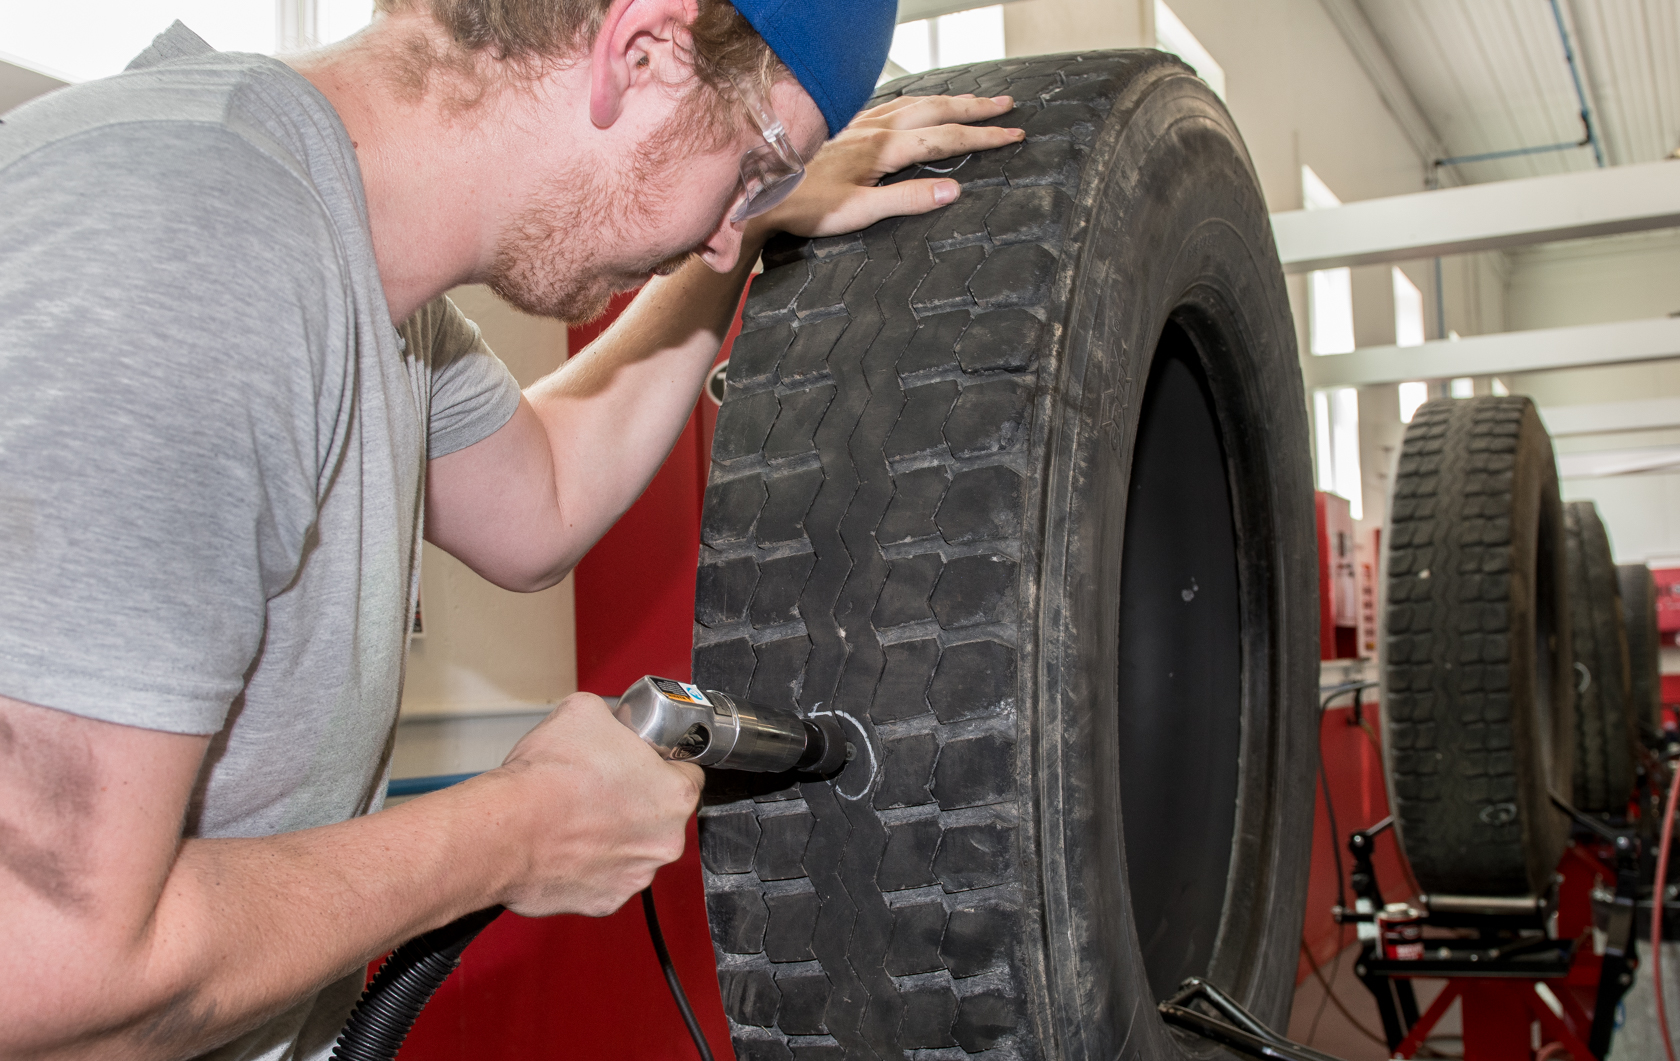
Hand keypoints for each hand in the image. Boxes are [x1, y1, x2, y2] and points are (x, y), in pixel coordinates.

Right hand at [490, 692, 703, 916]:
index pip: (687, 772)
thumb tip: (610, 722)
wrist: (505, 830)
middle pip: (660, 814)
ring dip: (613, 834)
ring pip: (633, 848)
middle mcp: (663, 841)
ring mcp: (635, 875)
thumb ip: (614, 718)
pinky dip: (589, 864)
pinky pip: (605, 876)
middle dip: (636, 800)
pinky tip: (567, 844)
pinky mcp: (605, 901)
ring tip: (577, 815)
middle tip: (600, 786)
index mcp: (674, 795)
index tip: (639, 761)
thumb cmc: (548, 778)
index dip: (660, 762)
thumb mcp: (587, 711)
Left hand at [754, 94, 1025, 239]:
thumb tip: (954, 189)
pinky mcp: (844, 126)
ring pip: (914, 102)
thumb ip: (907, 200)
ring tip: (972, 101)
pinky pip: (890, 103)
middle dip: (975, 109)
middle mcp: (873, 128)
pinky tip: (915, 104)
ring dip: (948, 100)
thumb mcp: (859, 212)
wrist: (761, 193)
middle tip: (1007, 107)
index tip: (1013, 135)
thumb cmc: (805, 208)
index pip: (946, 139)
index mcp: (884, 149)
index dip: (983, 137)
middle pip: (936, 110)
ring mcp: (858, 123)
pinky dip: (915, 100)